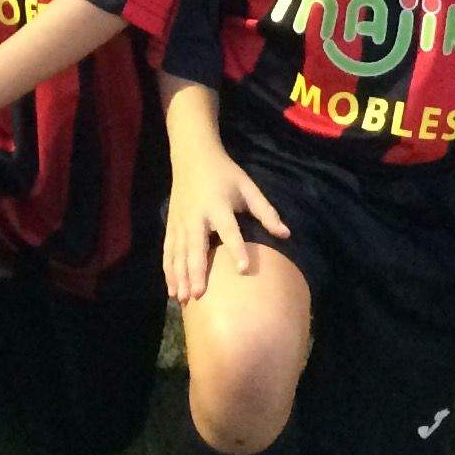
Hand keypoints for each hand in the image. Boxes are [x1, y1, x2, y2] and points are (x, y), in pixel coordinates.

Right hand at [161, 149, 289, 306]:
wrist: (192, 155)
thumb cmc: (225, 174)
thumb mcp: (248, 187)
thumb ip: (266, 212)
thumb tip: (286, 235)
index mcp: (218, 205)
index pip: (229, 230)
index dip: (236, 249)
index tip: (243, 269)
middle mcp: (196, 216)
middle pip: (196, 246)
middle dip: (196, 271)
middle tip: (199, 295)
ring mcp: (180, 221)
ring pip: (178, 253)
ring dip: (179, 276)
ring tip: (183, 299)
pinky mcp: (171, 225)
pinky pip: (168, 251)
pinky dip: (168, 270)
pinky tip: (172, 289)